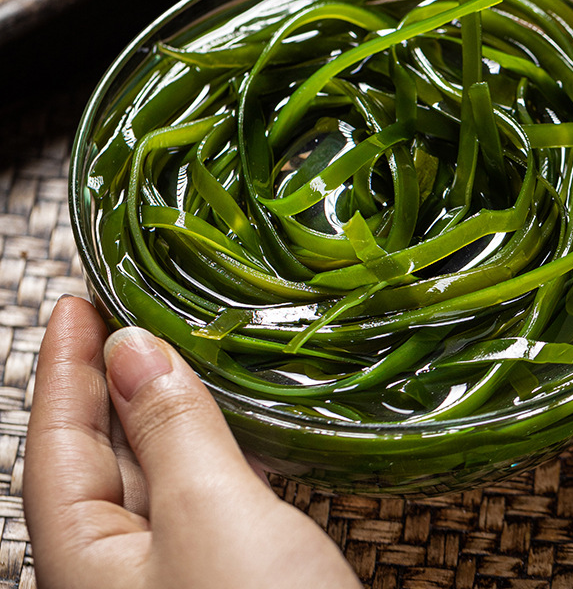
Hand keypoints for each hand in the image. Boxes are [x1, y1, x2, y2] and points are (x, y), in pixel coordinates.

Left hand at [23, 296, 360, 588]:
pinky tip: (225, 417)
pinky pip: (201, 489)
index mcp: (84, 561)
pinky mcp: (229, 569)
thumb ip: (168, 431)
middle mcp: (120, 568)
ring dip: (161, 403)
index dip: (66, 362)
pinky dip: (208, 441)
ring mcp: (177, 570)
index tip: (78, 298)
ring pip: (155, 468)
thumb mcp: (208, 516)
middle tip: (129, 305)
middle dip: (108, 374)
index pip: (56, 438)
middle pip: (99, 449)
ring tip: (175, 345)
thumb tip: (129, 349)